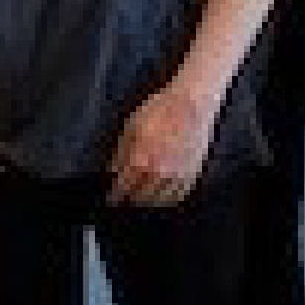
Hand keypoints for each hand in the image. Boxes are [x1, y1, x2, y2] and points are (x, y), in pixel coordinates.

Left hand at [109, 80, 210, 208]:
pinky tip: (161, 192)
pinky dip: (167, 197)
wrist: (192, 103)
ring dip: (148, 200)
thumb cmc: (158, 111)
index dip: (115, 195)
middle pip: (140, 198)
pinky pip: (177, 195)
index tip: (111, 198)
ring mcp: (178, 175)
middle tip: (126, 195)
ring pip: (159, 200)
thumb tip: (113, 173)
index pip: (123, 188)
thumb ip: (121, 154)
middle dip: (131, 198)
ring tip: (142, 194)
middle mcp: (159, 173)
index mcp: (141, 161)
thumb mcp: (131, 128)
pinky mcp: (192, 174)